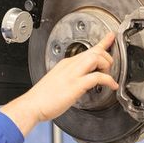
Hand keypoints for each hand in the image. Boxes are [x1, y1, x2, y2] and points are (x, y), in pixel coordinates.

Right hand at [0, 32, 118, 136]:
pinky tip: (111, 85)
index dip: (102, 43)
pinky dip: (108, 80)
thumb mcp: (56, 82)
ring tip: (109, 76)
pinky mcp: (75, 85)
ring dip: (107, 65)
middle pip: (94, 51)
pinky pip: (97, 77)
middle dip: (107, 57)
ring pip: (96, 58)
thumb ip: (68, 79)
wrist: (32, 105)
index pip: (87, 50)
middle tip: (110, 68)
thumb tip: (78, 83)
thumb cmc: (42, 97)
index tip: (110, 38)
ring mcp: (72, 74)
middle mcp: (70, 66)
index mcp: (65, 64)